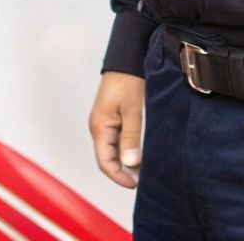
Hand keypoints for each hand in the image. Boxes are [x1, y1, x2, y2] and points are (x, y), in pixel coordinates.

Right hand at [87, 71, 144, 187]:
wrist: (127, 59)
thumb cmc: (128, 81)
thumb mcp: (132, 110)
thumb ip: (131, 137)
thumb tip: (130, 163)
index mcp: (99, 127)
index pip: (105, 161)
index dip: (119, 176)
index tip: (136, 184)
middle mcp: (98, 127)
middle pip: (107, 158)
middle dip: (124, 171)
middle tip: (144, 178)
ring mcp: (104, 123)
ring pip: (113, 151)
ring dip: (126, 161)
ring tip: (145, 168)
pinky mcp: (111, 118)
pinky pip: (116, 141)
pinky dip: (127, 150)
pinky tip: (140, 153)